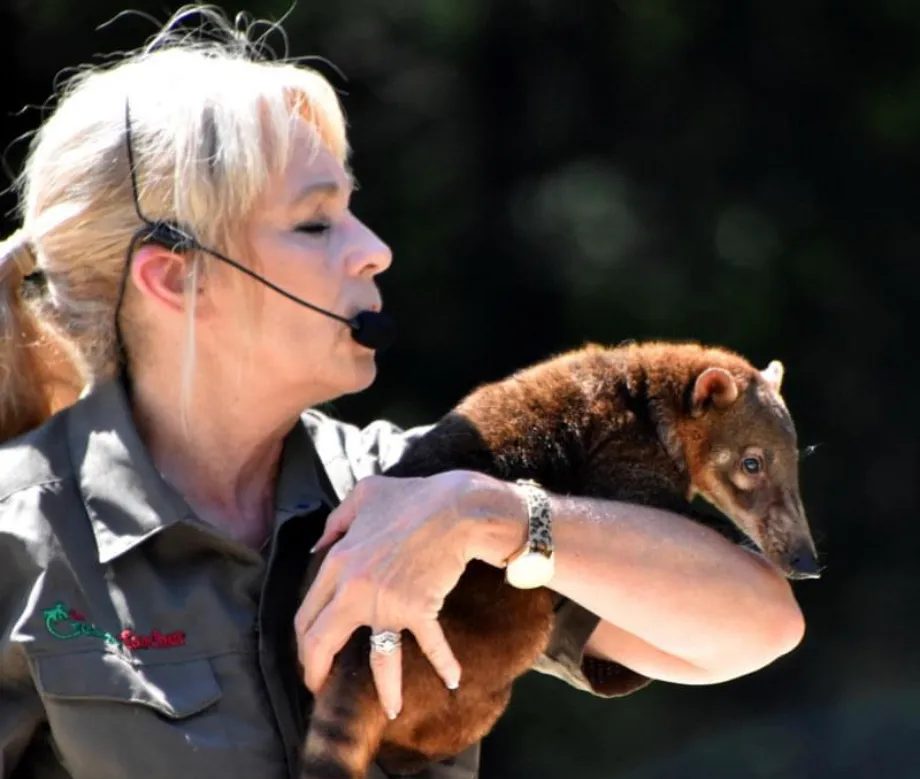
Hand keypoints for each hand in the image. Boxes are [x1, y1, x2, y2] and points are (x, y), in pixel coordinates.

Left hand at [293, 470, 506, 719]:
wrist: (456, 508)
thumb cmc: (413, 497)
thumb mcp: (365, 495)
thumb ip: (337, 521)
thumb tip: (317, 546)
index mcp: (337, 563)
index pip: (307, 613)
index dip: (304, 641)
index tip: (309, 656)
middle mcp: (354, 588)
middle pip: (322, 642)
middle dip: (316, 672)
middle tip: (321, 689)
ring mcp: (386, 603)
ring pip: (377, 659)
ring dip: (384, 689)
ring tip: (390, 711)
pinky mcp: (418, 609)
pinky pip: (430, 644)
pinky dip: (444, 663)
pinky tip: (453, 679)